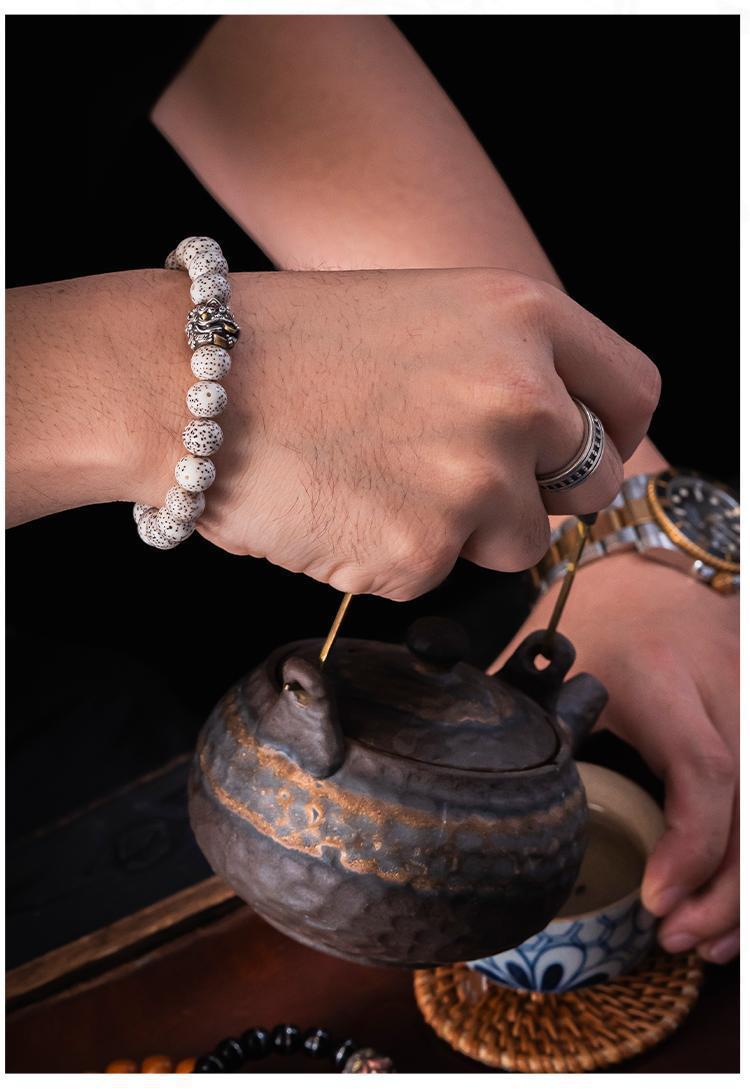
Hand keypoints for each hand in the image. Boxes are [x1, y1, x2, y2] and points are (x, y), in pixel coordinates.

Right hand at [138, 267, 657, 598]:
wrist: (188, 383)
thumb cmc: (295, 343)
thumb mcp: (430, 314)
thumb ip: (509, 366)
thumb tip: (555, 436)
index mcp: (525, 316)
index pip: (631, 394)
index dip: (607, 431)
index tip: (578, 452)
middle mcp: (520, 397)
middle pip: (590, 482)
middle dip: (536, 490)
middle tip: (459, 476)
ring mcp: (476, 479)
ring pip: (518, 543)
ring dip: (464, 530)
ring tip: (378, 483)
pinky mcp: (424, 552)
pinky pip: (437, 575)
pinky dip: (395, 557)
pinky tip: (340, 508)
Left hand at [489, 551, 738, 963]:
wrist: (650, 581)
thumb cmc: (594, 622)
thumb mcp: (553, 663)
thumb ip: (520, 719)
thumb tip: (463, 789)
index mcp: (661, 675)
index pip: (703, 767)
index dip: (690, 843)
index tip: (655, 899)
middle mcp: (723, 689)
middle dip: (724, 887)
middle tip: (675, 939)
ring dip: (744, 888)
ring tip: (704, 942)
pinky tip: (730, 909)